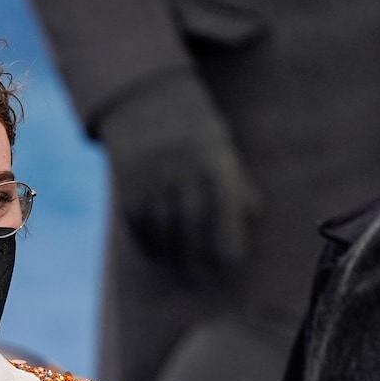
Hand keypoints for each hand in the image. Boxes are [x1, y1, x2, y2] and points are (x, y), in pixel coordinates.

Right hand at [95, 70, 258, 278]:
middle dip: (198, 258)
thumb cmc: (195, 130)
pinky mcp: (127, 182)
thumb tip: (252, 216)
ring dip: (171, 255)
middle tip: (201, 281)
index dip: (227, 242)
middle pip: (191, 225)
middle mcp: (182, 170)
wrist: (145, 99)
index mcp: (214, 162)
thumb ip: (238, 182)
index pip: (225, 213)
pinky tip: (156, 253)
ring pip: (162, 228)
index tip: (229, 264)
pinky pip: (137, 222)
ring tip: (178, 271)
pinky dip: (147, 242)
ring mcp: (151, 176)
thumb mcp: (223, 147)